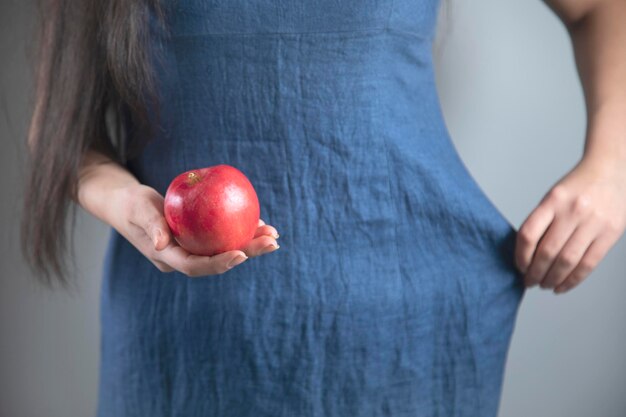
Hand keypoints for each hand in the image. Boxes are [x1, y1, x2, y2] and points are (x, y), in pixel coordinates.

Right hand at [110, 183, 279, 276]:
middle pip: (218, 261)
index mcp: (168, 258)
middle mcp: (184, 258)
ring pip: (224, 250)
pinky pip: (223, 238)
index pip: (197, 266)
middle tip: (273, 242)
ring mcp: (192, 250)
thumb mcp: (138, 209)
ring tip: (273, 234)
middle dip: (248, 253)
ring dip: (250, 244)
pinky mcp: (198, 240)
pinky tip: (259, 222)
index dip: (220, 263)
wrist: (126, 204)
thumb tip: (160, 245)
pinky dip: (240, 230)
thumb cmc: (131, 204)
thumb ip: (151, 225)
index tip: (242, 253)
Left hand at [515, 155, 625, 293]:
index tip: (519, 266)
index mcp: (553, 200)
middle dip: (535, 273)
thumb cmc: (577, 187)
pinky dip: (573, 280)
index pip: (528, 234)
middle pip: (548, 251)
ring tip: (544, 285)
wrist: (612, 170)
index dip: (520, 255)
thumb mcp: (553, 196)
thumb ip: (541, 221)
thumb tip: (527, 255)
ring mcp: (594, 222)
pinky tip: (562, 286)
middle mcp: (573, 211)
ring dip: (552, 279)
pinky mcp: (610, 233)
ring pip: (568, 261)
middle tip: (529, 282)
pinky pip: (589, 264)